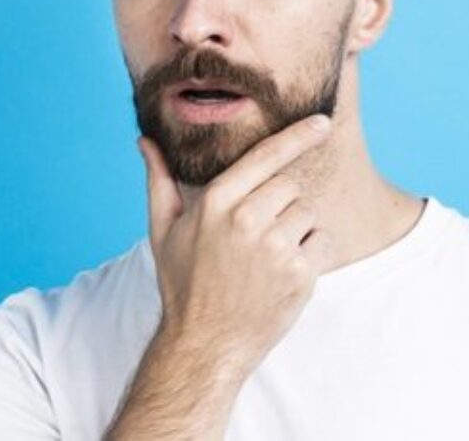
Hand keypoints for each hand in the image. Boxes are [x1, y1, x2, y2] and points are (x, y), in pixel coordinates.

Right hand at [137, 114, 334, 377]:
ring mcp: (276, 247)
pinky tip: (283, 274)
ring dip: (295, 230)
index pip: (267, 155)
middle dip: (279, 205)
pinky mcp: (300, 272)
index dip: (298, 135)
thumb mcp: (164, 231)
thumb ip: (160, 180)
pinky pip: (323, 241)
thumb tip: (145, 140)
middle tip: (255, 238)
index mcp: (217, 202)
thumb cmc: (184, 284)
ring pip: (307, 212)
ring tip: (265, 259)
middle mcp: (247, 219)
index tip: (323, 122)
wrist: (205, 345)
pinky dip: (312, 254)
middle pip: (289, 185)